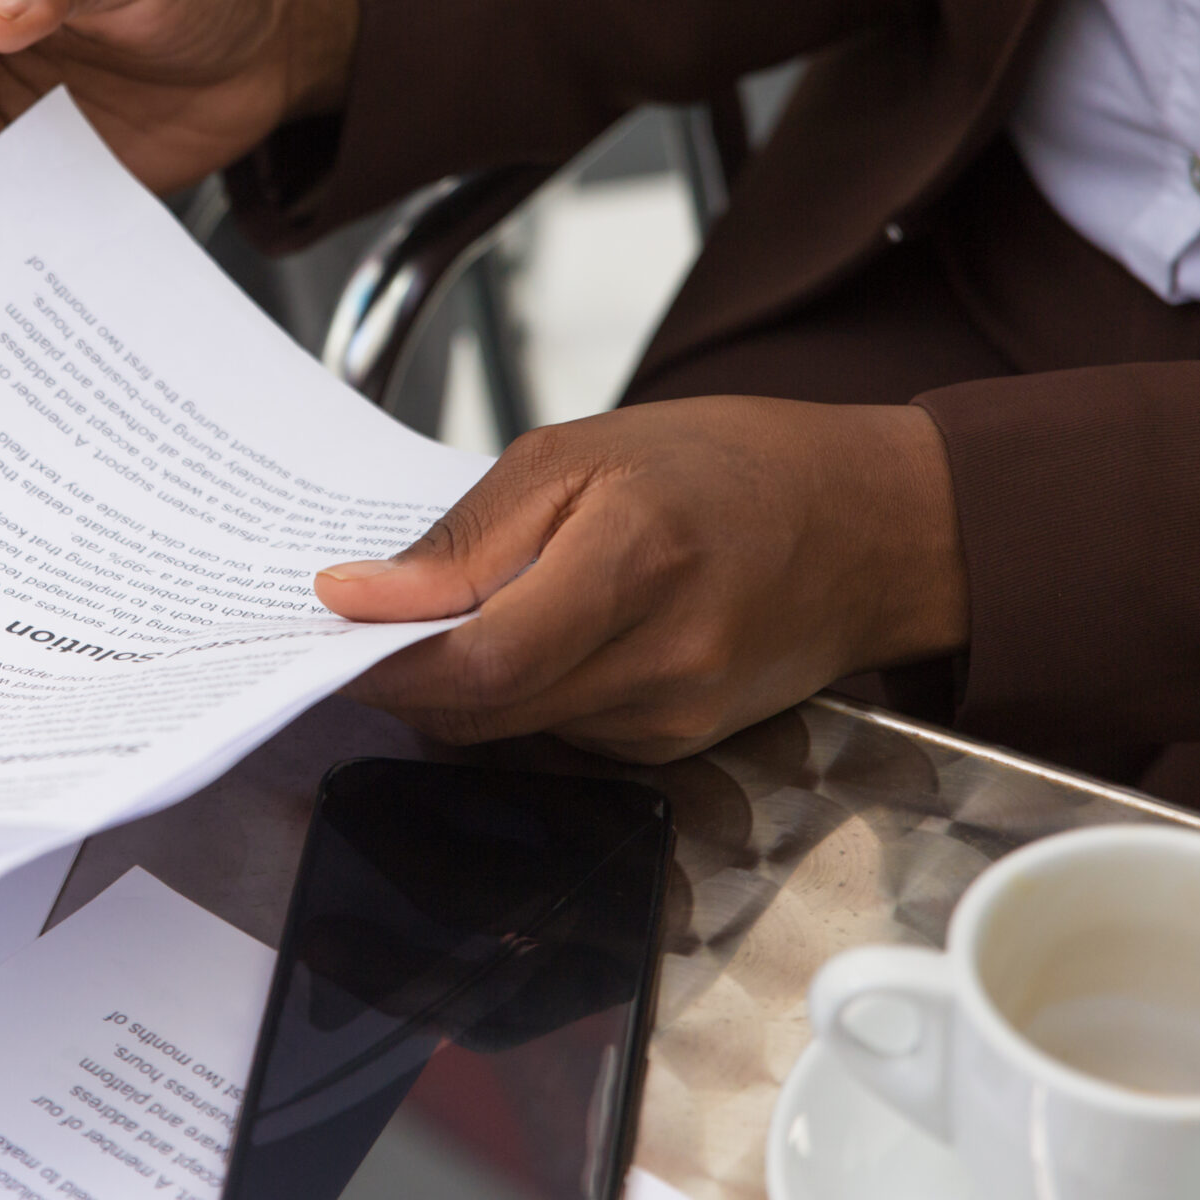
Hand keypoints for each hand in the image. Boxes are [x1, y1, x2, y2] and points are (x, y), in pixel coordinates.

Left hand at [315, 399, 968, 762]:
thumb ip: (466, 537)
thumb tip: (359, 597)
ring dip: (463, 686)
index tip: (331, 630)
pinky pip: (560, 734)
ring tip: (467, 612)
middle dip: (406, 676)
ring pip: (512, 730)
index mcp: (637, 559)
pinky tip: (540, 638)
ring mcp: (676, 715)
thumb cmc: (727, 466)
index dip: (387, 659)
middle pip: (483, 710)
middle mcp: (664, 657)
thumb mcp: (580, 453)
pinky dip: (523, 695)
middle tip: (370, 626)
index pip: (478, 658)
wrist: (867, 526)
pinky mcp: (679, 746)